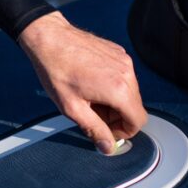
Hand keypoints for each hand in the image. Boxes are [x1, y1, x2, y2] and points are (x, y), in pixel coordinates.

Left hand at [18, 11, 147, 153]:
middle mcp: (126, 73)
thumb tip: (108, 147)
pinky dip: (112, 86)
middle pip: (135, 107)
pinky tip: (91, 85)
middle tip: (93, 115)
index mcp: (118, 89)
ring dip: (114, 102)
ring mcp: (124, 61)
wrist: (49, 40)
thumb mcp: (72, 108)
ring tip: (90, 100)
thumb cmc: (56, 71)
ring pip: (130, 92)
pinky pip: (123, 77)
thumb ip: (94, 129)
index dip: (124, 132)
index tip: (108, 132)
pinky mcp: (118, 53)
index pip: (138, 120)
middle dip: (117, 117)